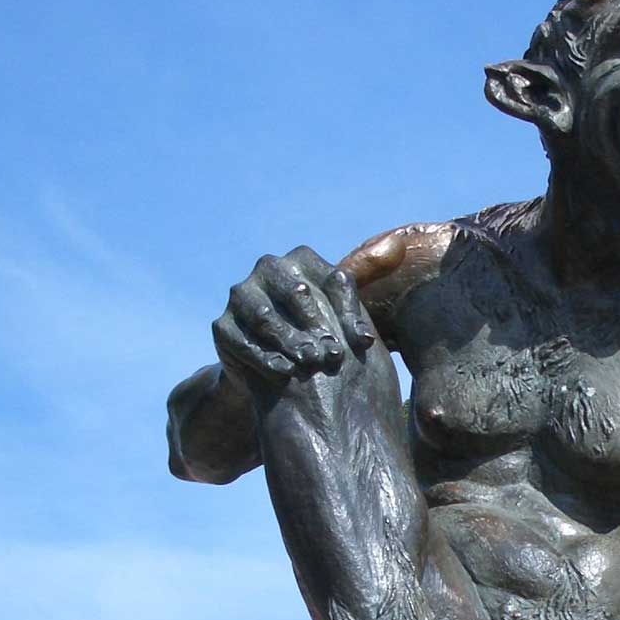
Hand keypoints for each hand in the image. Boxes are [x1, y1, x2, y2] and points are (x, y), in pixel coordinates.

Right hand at [212, 245, 374, 382]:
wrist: (280, 367)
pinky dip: (263, 357)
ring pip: (264, 315)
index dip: (349, 313)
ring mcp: (241, 295)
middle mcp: (268, 269)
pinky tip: (284, 374)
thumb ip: (369, 273)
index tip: (363, 344)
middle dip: (317, 326)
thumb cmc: (320, 332)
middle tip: (332, 356)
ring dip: (289, 341)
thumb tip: (398, 245)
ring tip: (309, 365)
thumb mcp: (345, 305)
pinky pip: (240, 339)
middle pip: (295, 293)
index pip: (333, 280)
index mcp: (302, 260)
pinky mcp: (221, 325)